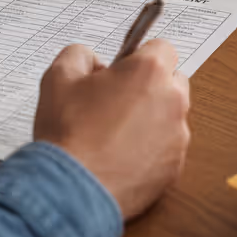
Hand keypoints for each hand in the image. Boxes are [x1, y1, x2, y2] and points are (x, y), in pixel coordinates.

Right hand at [34, 40, 190, 220]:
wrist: (71, 189)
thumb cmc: (67, 133)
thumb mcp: (58, 77)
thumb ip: (80, 55)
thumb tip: (93, 62)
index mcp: (149, 72)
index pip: (162, 48)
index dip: (139, 58)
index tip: (122, 71)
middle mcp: (172, 101)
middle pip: (173, 82)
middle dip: (150, 87)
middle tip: (116, 100)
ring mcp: (177, 137)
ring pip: (170, 117)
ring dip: (151, 119)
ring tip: (114, 134)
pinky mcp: (175, 168)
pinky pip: (167, 149)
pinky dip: (150, 150)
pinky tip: (120, 157)